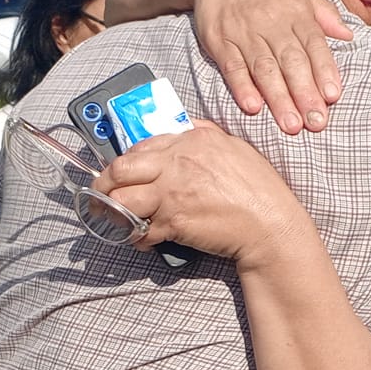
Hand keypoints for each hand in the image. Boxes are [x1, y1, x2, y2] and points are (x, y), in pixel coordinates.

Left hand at [93, 121, 317, 266]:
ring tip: (116, 221)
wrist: (271, 225)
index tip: (120, 174)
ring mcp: (173, 191)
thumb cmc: (259, 190)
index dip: (125, 162)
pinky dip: (136, 238)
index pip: (142, 145)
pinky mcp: (174, 220)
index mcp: (192, 139)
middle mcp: (178, 161)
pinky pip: (141, 229)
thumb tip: (184, 129)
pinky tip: (141, 240)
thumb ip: (205, 135)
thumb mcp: (234, 148)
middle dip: (104, 184)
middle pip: (121, 168)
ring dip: (114, 213)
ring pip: (123, 199)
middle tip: (99, 196)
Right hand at [188, 0, 350, 134]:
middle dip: (305, 93)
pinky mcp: (221, 43)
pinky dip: (242, 86)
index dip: (324, 70)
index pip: (314, 44)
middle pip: (291, 62)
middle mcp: (272, 24)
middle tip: (316, 122)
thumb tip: (349, 35)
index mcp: (296, 13)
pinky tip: (252, 107)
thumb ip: (325, 13)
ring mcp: (245, 34)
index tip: (333, 96)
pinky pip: (232, 67)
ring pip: (264, 69)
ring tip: (291, 125)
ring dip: (278, 98)